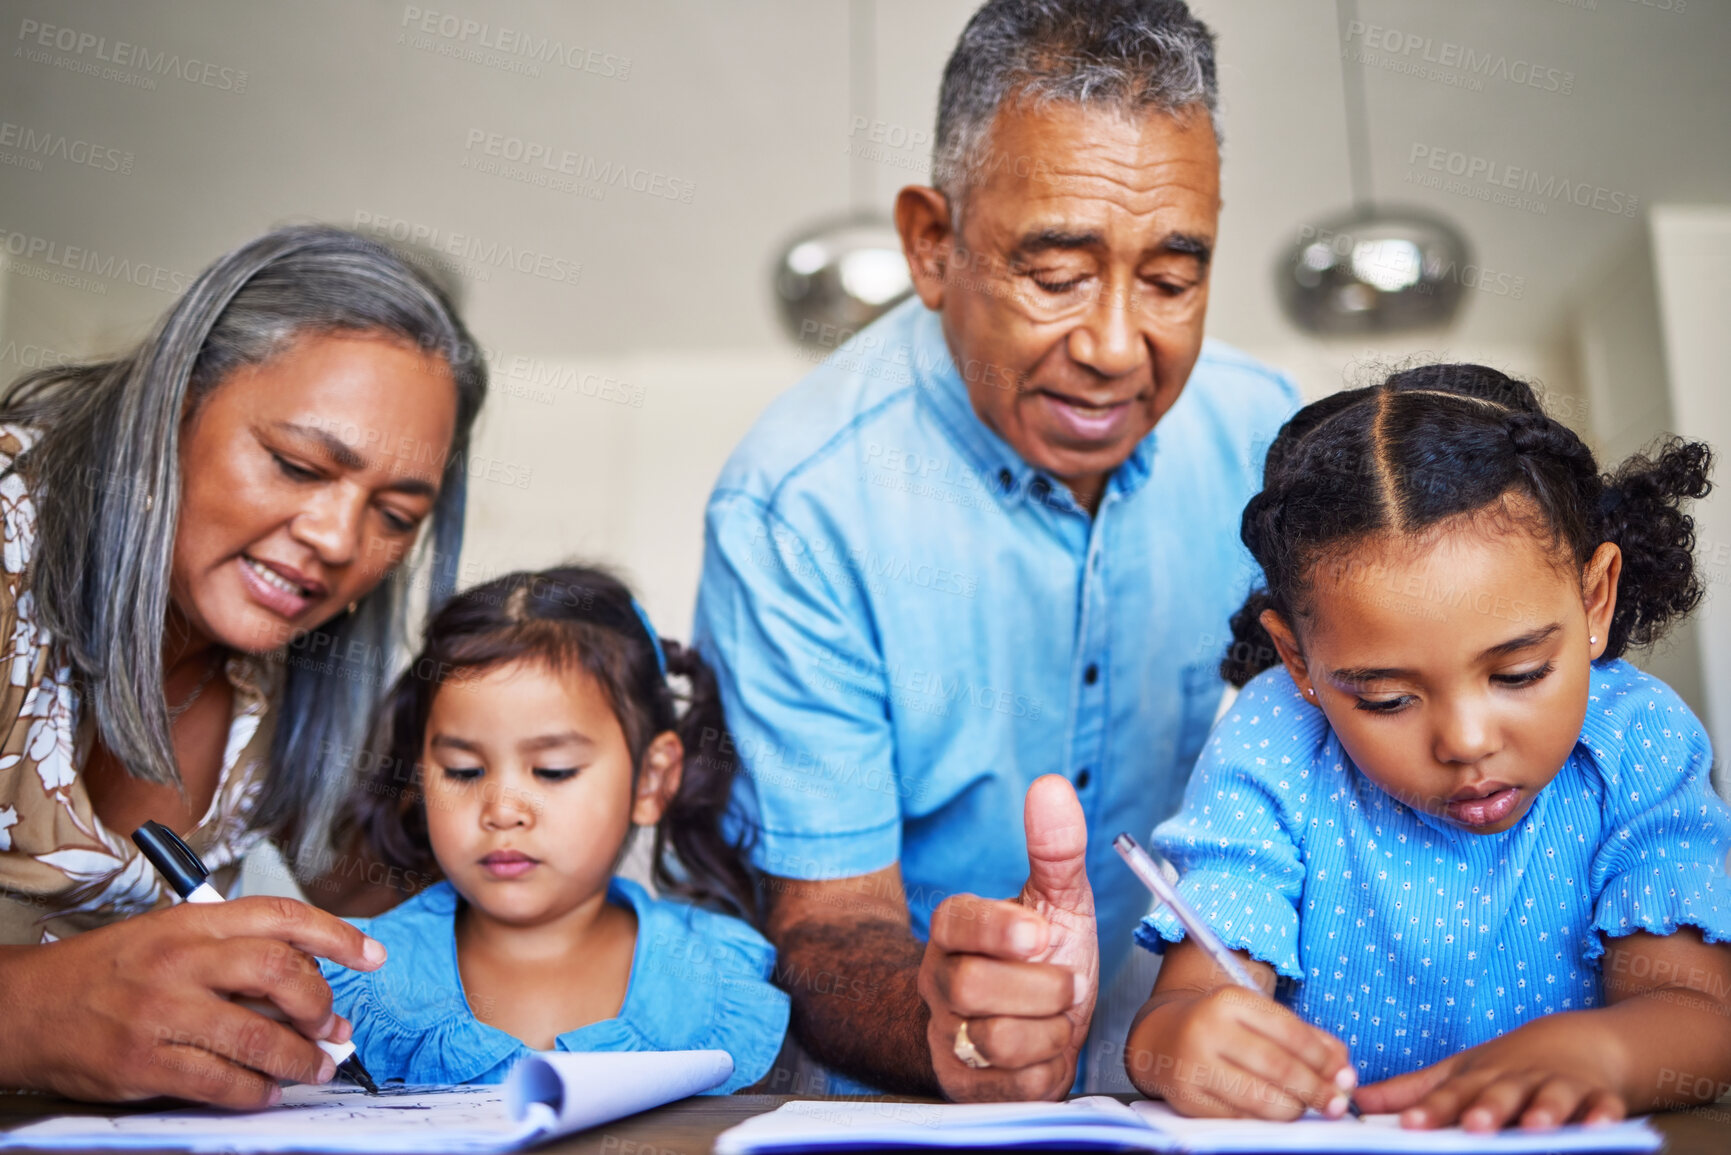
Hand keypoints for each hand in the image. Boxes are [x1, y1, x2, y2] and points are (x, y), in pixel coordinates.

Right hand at [0, 895, 385, 1106]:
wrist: (26, 1006)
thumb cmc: (107, 973)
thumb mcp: (169, 939)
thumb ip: (234, 956)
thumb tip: (308, 994)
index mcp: (191, 923)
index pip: (280, 915)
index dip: (336, 934)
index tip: (372, 955)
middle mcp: (180, 960)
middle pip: (277, 969)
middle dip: (319, 1001)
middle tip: (331, 1025)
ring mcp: (160, 1011)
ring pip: (255, 1033)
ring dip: (298, 1057)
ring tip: (314, 1067)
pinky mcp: (142, 1060)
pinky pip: (217, 1080)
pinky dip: (253, 1091)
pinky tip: (265, 1093)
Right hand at [917, 774, 1097, 1100]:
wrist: (1038, 1028)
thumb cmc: (1045, 959)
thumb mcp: (1057, 901)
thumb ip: (1055, 847)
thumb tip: (1051, 785)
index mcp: (955, 928)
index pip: (955, 922)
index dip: (998, 930)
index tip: (1040, 935)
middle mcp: (939, 980)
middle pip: (970, 987)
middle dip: (1039, 988)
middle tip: (1065, 983)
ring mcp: (946, 1034)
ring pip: (990, 1040)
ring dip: (1048, 1030)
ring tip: (1056, 1017)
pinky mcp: (963, 1084)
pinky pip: (1010, 1085)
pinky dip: (1045, 1069)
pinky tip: (1046, 1051)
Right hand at [1147, 983, 1355, 1118]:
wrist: (1163, 1037)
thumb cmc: (1222, 1028)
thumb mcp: (1258, 1017)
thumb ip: (1304, 1037)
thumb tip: (1343, 1068)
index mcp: (1230, 1000)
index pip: (1291, 1033)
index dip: (1324, 1060)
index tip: (1345, 1077)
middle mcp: (1208, 1028)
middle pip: (1278, 1067)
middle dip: (1316, 1090)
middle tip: (1336, 1103)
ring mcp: (1194, 1064)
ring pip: (1260, 1098)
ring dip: (1293, 1109)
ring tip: (1304, 1108)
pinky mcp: (1187, 1096)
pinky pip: (1239, 1116)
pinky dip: (1264, 1120)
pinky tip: (1275, 1114)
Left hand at [1356, 1026, 1626, 1130]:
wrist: (1577, 1042)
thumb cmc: (1507, 1067)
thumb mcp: (1459, 1072)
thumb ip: (1411, 1091)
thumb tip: (1355, 1099)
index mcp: (1480, 1079)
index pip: (1451, 1095)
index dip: (1431, 1111)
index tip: (1410, 1126)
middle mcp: (1517, 1081)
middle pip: (1500, 1095)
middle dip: (1487, 1110)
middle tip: (1473, 1126)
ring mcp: (1559, 1086)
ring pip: (1552, 1098)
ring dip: (1545, 1110)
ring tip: (1535, 1126)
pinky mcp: (1599, 1094)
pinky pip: (1605, 1106)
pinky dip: (1604, 1114)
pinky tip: (1601, 1127)